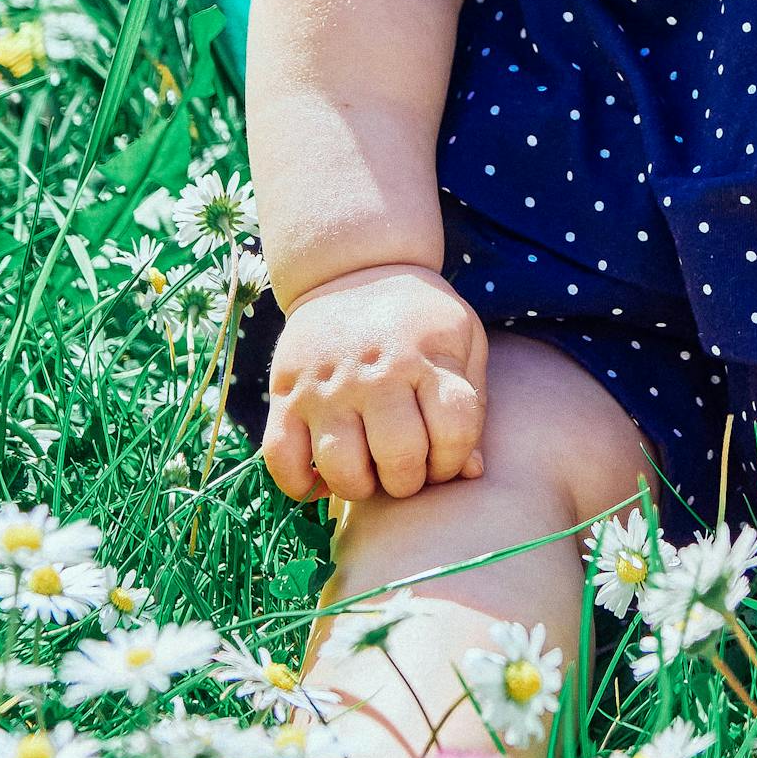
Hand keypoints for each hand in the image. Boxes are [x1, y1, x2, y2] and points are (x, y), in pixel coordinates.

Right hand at [262, 262, 487, 502]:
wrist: (351, 270)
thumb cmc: (418, 319)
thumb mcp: (462, 341)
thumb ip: (473, 405)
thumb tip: (472, 472)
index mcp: (426, 358)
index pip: (454, 432)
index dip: (455, 460)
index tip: (445, 456)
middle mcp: (375, 373)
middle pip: (400, 458)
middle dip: (410, 480)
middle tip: (405, 467)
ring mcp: (326, 386)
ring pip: (342, 469)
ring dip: (361, 487)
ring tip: (368, 469)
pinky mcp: (285, 394)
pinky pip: (282, 460)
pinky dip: (300, 484)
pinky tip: (321, 476)